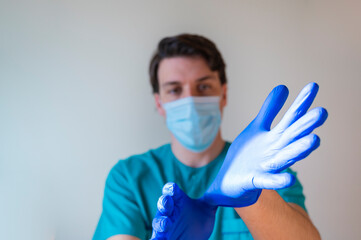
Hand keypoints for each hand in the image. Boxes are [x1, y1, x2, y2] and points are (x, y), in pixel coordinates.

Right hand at [150, 182, 216, 239]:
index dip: (171, 189)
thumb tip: (224, 190)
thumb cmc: (200, 219)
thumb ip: (212, 200)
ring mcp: (163, 225)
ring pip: (158, 222)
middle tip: (167, 205)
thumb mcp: (208, 209)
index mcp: (177, 199)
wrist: (197, 235)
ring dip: (160, 223)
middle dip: (164, 203)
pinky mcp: (161, 238)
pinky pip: (155, 239)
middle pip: (163, 204)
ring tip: (166, 225)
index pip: (171, 190)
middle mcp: (168, 211)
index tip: (173, 189)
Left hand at [203, 82, 327, 206]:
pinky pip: (268, 181)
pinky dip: (278, 180)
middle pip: (292, 136)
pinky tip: (289, 179)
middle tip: (321, 112)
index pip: (291, 118)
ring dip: (299, 150)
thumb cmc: (247, 154)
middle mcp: (276, 150)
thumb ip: (269, 110)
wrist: (230, 181)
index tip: (312, 86)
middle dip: (305, 125)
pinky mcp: (256, 180)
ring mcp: (268, 166)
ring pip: (285, 157)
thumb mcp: (256, 127)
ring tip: (314, 141)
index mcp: (275, 137)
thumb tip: (283, 87)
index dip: (300, 103)